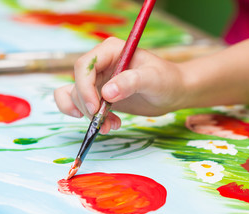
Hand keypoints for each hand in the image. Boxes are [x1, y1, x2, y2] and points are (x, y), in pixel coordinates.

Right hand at [54, 37, 188, 133]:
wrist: (173, 92)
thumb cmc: (167, 80)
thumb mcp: (153, 79)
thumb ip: (131, 82)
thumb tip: (107, 93)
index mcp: (111, 51)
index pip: (85, 66)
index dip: (84, 87)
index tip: (95, 108)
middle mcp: (100, 64)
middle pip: (78, 84)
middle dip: (87, 106)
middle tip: (102, 122)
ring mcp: (98, 80)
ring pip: (76, 96)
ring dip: (86, 114)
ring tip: (108, 126)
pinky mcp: (98, 95)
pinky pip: (77, 103)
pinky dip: (82, 115)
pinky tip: (99, 123)